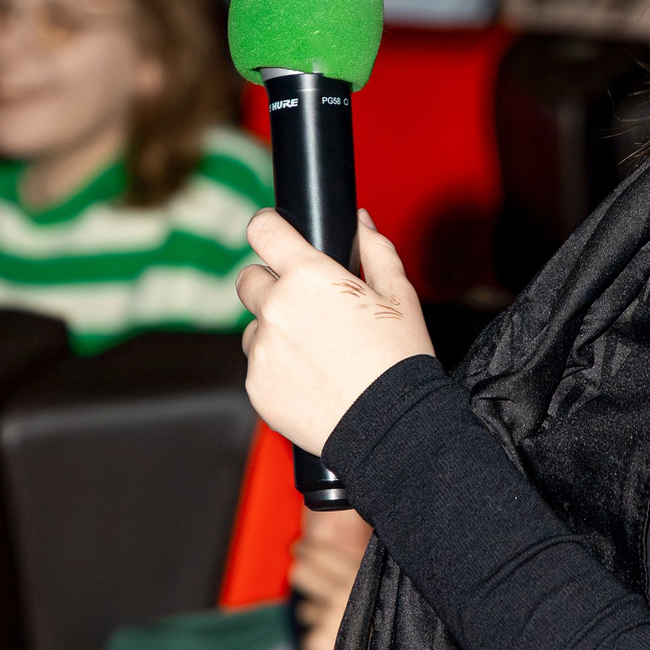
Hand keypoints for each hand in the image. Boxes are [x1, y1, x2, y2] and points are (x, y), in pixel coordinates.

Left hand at [237, 209, 433, 457]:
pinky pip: (258, 366)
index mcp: (309, 277)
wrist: (390, 428)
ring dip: (275, 332)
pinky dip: (277, 369)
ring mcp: (261, 349)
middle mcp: (277, 308)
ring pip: (254, 327)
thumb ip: (376, 250)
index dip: (268, 228)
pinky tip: (312, 380)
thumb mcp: (400, 296)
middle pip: (249, 278)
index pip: (263, 230)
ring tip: (317, 354)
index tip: (274, 235)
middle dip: (271, 285)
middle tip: (306, 307)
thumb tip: (360, 221)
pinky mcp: (256, 385)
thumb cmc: (399, 361)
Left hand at [290, 507, 372, 649]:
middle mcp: (342, 593)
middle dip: (302, 574)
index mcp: (360, 576)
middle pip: (301, 573)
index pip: (322, 553)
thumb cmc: (390, 626)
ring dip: (316, 617)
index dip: (308, 548)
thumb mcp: (383, 591)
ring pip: (306, 609)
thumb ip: (359, 573)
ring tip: (340, 629)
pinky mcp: (316, 641)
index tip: (300, 546)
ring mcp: (328, 618)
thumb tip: (328, 553)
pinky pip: (309, 637)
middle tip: (301, 573)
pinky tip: (338, 649)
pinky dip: (319, 643)